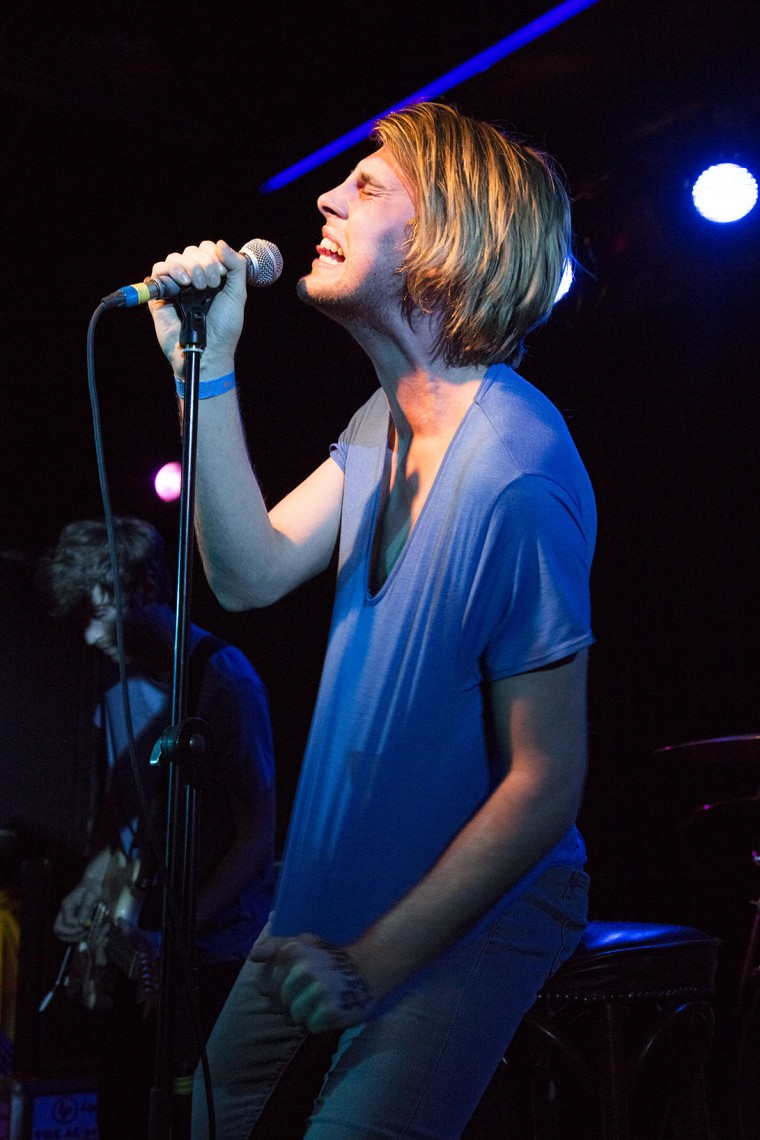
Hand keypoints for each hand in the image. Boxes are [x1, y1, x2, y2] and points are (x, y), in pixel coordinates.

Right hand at [53, 877, 101, 942]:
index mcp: (66, 905)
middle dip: (71, 934)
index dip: (77, 926)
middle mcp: (63, 911)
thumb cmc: (92, 887)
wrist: (90, 883)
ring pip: (60, 933)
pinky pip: (66, 932)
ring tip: (85, 932)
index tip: (88, 924)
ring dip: (72, 937)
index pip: (67, 922)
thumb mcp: (91, 895)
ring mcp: (64, 916)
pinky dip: (75, 935)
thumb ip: (86, 908)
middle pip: (57, 930)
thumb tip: (81, 922)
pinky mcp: (68, 919)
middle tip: (84, 931)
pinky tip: (85, 932)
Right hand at [148, 239, 247, 378]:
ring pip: (175, 258)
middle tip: (210, 285)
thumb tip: (221, 244)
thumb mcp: (238, 295)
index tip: (221, 275)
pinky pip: (158, 271)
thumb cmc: (224, 328)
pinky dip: (170, 270)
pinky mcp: (160, 295)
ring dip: (188, 266)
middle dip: (203, 264)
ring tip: (196, 286)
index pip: (207, 249)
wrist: (209, 350)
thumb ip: (236, 267)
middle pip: (191, 251)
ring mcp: (176, 286)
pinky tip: (183, 283)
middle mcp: (193, 279)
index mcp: (211, 276)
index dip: (213, 255)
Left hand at [250, 934, 377, 1033]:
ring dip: (305, 1014)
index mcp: (291, 951)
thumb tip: (254, 956)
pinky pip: (310, 1027)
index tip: (290, 983)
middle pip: (277, 1004)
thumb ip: (275, 945)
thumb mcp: (302, 942)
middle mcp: (302, 970)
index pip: (263, 986)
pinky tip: (329, 1009)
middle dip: (290, 1003)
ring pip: (293, 1017)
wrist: (367, 969)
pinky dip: (319, 1023)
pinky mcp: (329, 1011)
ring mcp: (316, 991)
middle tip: (310, 992)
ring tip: (320, 1001)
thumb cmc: (329, 958)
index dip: (274, 989)